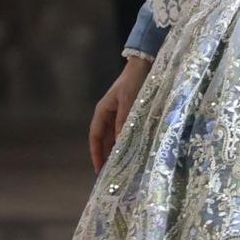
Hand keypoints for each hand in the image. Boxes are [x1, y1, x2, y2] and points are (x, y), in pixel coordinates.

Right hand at [88, 55, 150, 171]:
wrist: (145, 64)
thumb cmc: (134, 81)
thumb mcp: (129, 102)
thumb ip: (124, 121)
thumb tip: (119, 143)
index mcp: (103, 111)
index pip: (95, 136)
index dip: (96, 153)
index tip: (99, 169)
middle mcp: (109, 114)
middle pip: (104, 139)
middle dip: (106, 156)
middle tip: (111, 174)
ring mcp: (119, 114)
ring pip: (115, 137)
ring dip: (116, 150)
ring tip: (121, 167)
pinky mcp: (130, 113)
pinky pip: (125, 131)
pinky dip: (127, 141)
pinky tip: (133, 151)